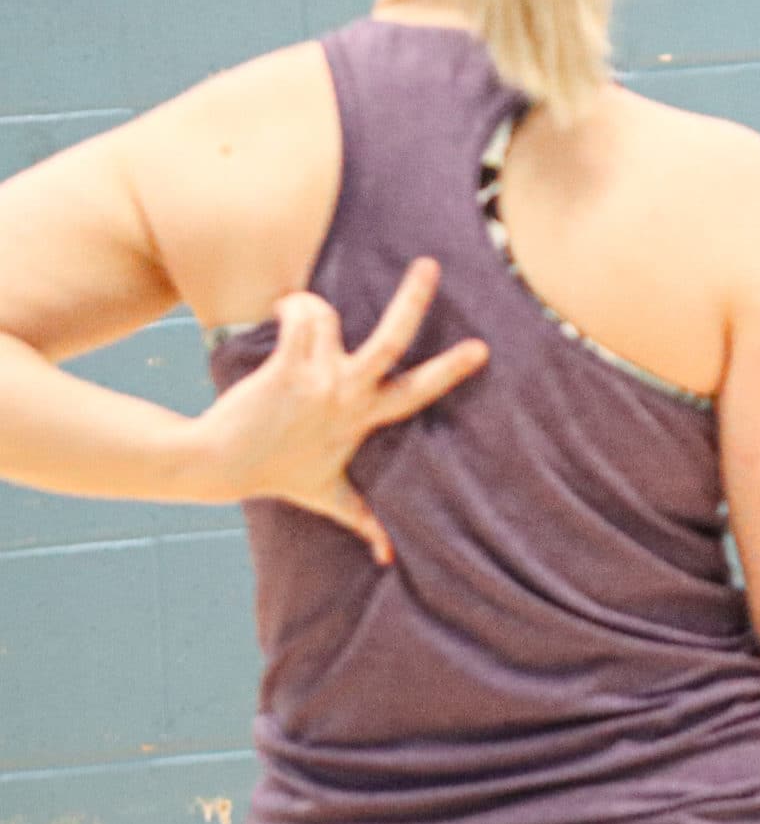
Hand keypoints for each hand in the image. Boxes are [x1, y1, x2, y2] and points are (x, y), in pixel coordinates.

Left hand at [190, 259, 487, 563]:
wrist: (216, 464)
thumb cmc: (275, 473)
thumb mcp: (326, 496)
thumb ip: (363, 520)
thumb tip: (389, 559)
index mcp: (363, 419)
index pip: (416, 393)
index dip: (450, 369)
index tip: (481, 347)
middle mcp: (347, 395)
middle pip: (392, 340)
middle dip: (413, 300)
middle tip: (429, 264)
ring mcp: (317, 378)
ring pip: (330, 315)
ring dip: (315, 304)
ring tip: (302, 306)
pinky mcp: (285, 366)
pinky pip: (298, 317)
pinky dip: (292, 306)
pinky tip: (282, 310)